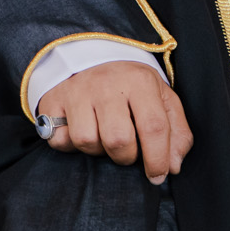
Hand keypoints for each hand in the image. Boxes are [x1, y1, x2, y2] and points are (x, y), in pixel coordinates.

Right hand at [35, 60, 192, 184]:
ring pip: (86, 141)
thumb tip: (173, 167)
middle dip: (126, 157)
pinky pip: (59, 139)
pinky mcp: (53, 100)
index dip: (158, 159)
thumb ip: (176, 132)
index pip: (153, 127)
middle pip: (117, 139)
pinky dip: (69, 144)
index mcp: (139, 81)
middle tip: (127, 151)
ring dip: (98, 150)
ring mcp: (76, 90)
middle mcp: (106, 83)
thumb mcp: (162, 99)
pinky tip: (78, 132)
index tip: (158, 176)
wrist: (90, 54)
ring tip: (103, 138)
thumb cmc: (132, 86)